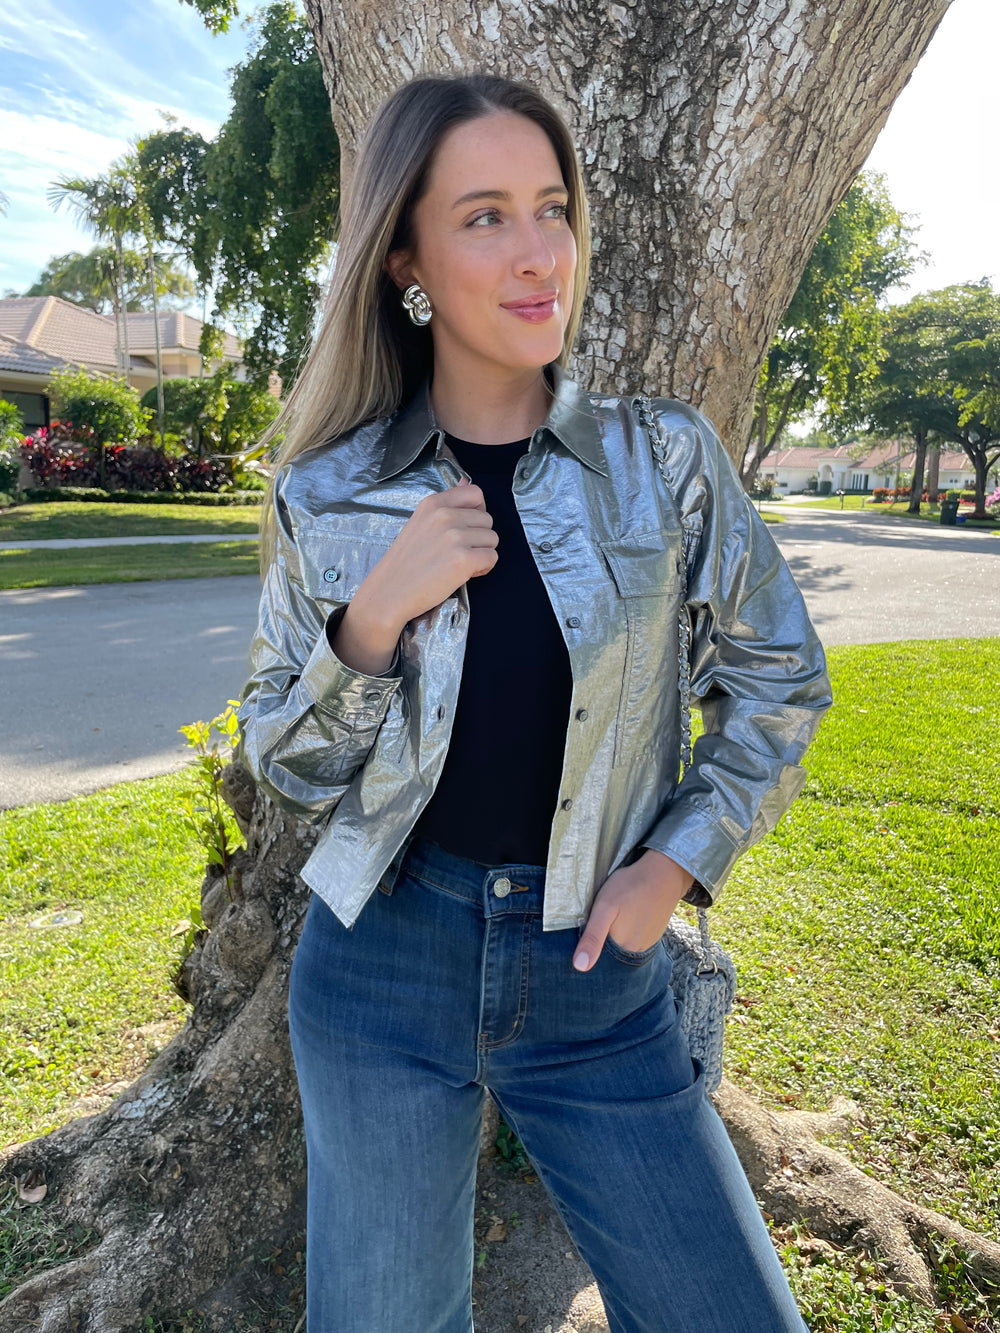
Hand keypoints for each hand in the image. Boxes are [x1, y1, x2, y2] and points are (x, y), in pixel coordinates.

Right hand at [362, 478, 498, 629]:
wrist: (389, 592)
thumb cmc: (405, 562)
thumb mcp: (421, 522)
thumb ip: (447, 504)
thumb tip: (467, 481)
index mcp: (433, 503)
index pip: (475, 493)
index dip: (478, 511)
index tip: (467, 527)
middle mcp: (445, 516)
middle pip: (487, 519)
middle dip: (479, 537)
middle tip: (459, 552)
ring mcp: (455, 537)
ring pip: (492, 539)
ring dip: (482, 553)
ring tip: (460, 563)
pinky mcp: (463, 559)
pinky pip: (492, 558)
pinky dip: (483, 568)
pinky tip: (465, 573)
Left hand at [572, 850, 695, 970]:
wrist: (664, 873)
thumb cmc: (631, 886)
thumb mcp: (605, 907)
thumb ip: (593, 937)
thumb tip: (580, 967)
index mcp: (623, 948)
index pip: (598, 957)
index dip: (589, 945)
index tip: (586, 928)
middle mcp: (637, 951)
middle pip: (610, 951)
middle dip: (602, 939)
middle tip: (602, 915)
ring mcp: (647, 942)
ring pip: (622, 944)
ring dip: (614, 934)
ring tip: (614, 915)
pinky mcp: (653, 933)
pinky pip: (634, 937)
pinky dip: (627, 929)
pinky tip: (625, 915)